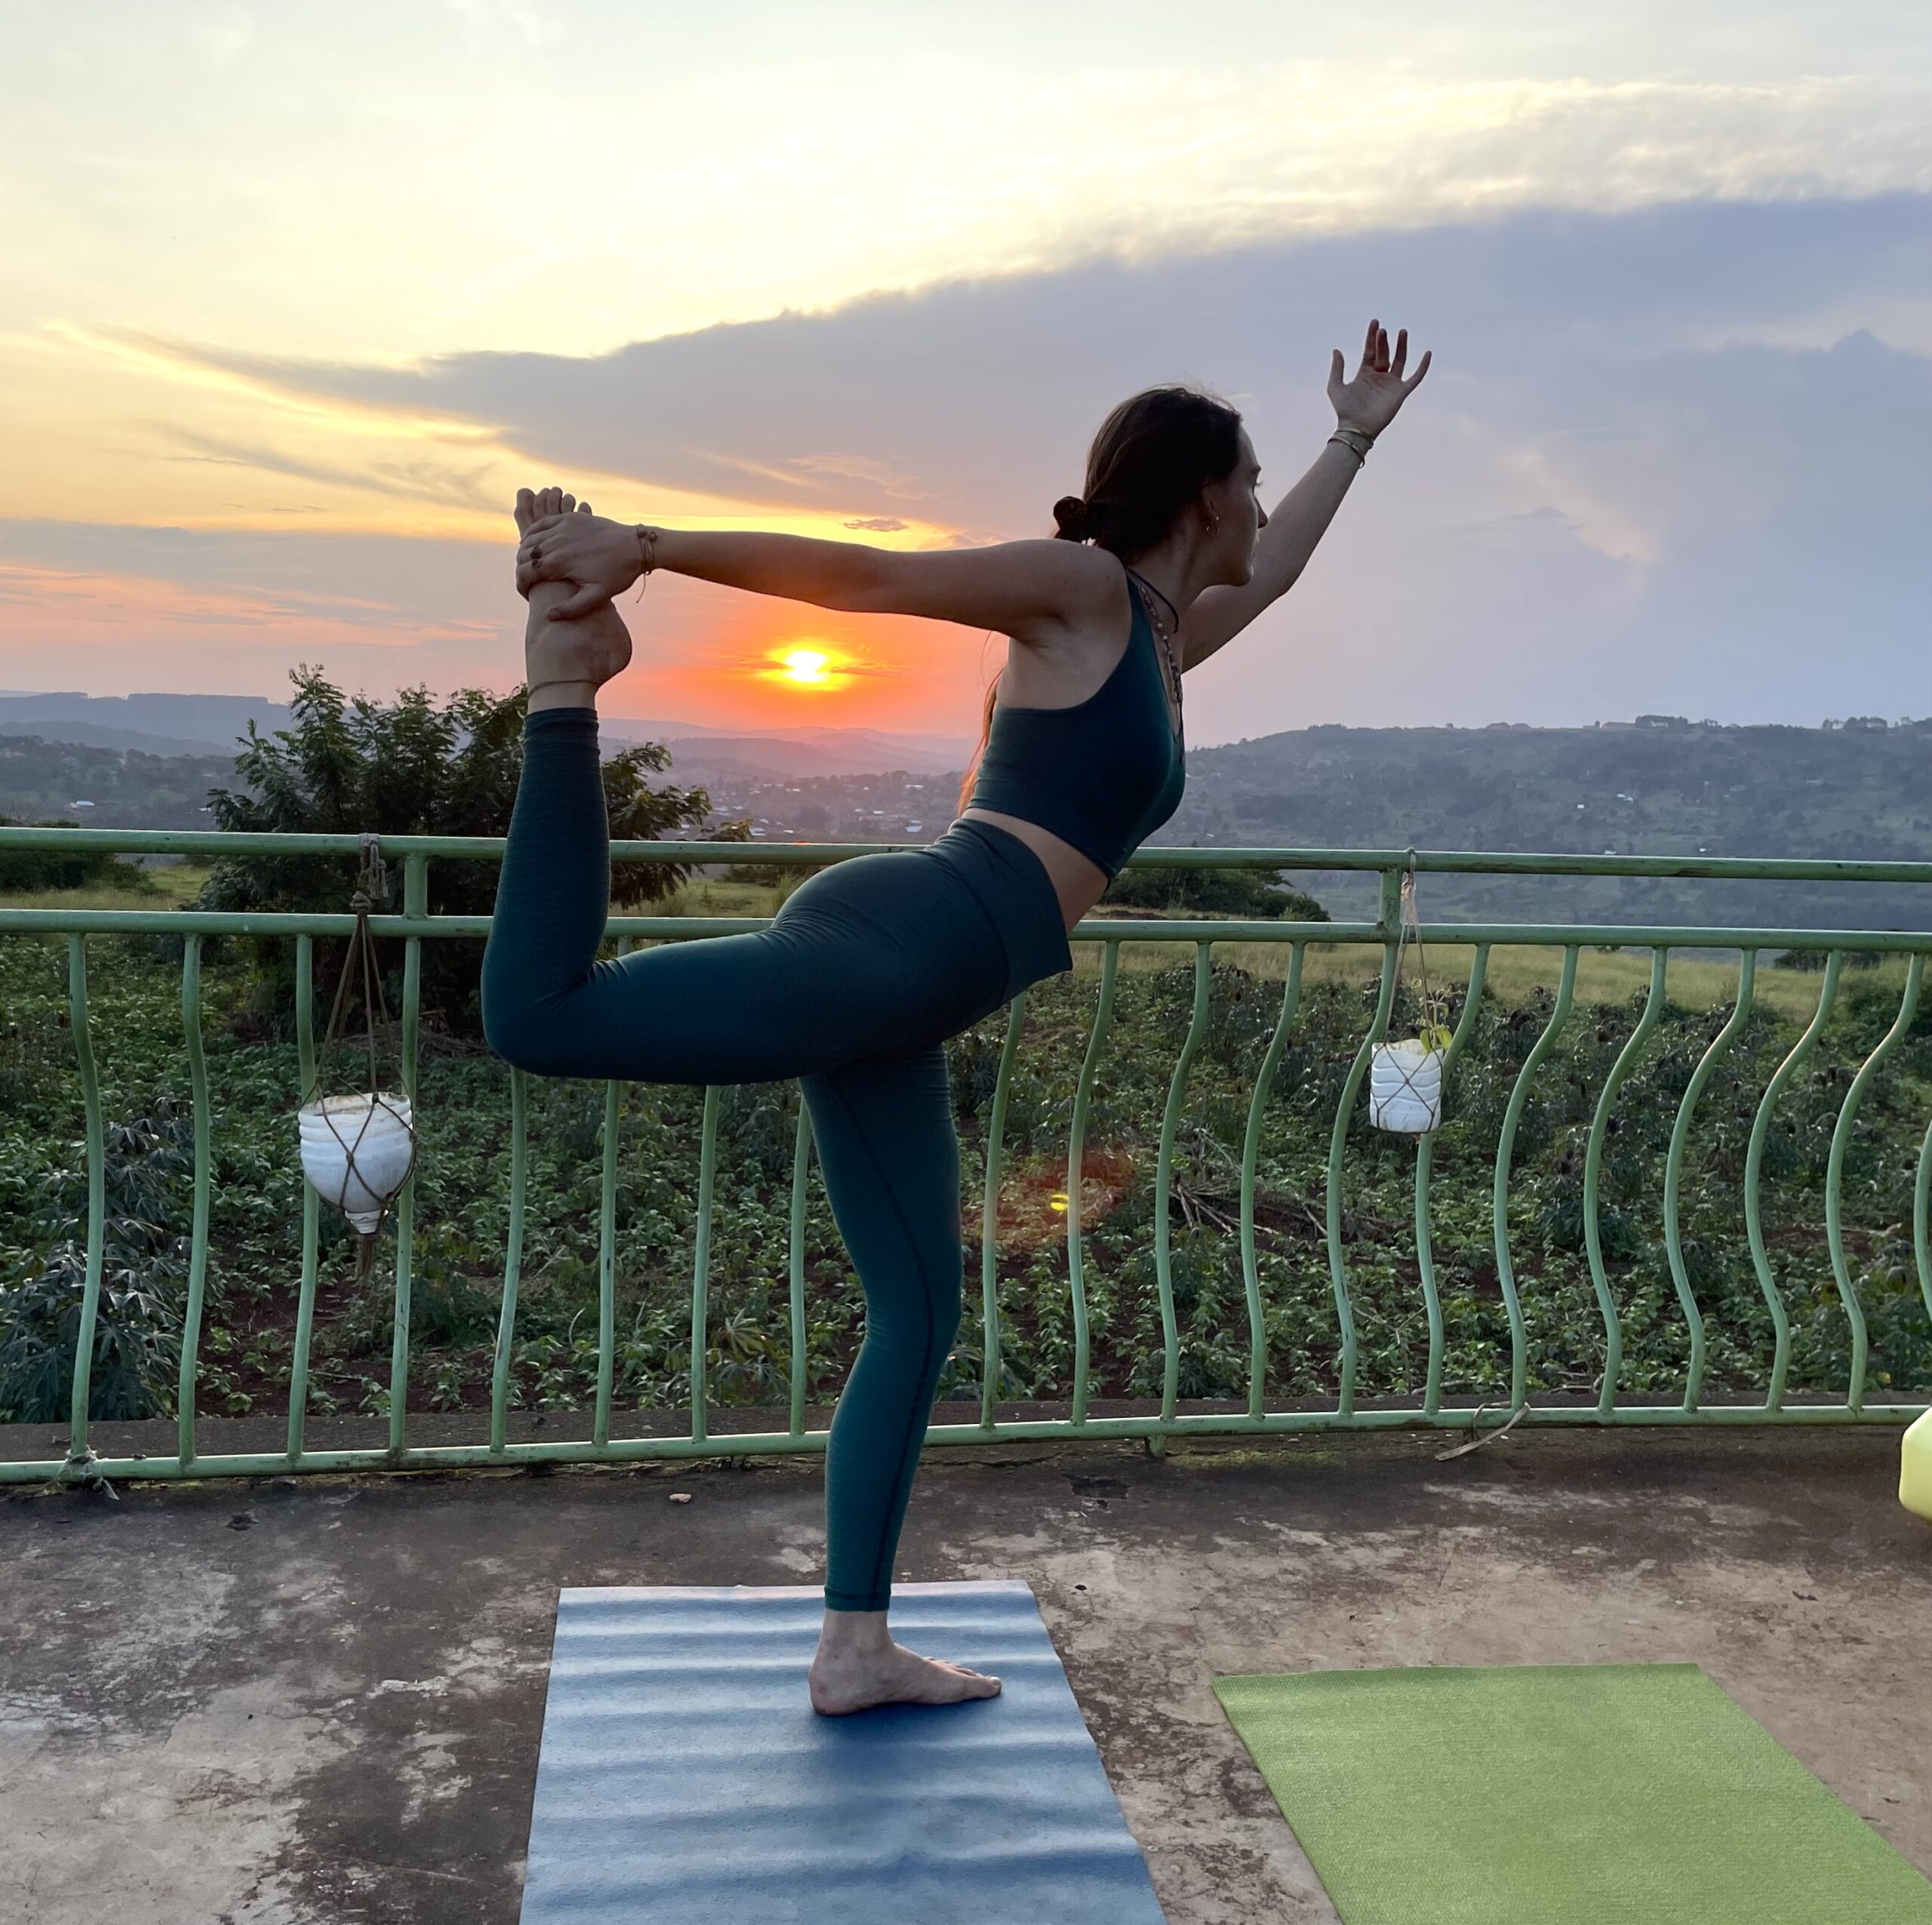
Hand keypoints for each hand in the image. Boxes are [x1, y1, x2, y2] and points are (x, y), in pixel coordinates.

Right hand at [514, 491, 643, 618]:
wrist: (636, 546)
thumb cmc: (618, 574)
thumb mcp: (597, 596)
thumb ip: (572, 608)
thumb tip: (548, 615)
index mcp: (560, 563)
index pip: (526, 572)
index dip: (521, 585)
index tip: (526, 594)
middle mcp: (557, 542)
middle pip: (525, 555)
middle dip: (521, 569)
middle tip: (527, 581)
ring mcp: (563, 527)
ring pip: (530, 538)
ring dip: (525, 552)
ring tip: (530, 566)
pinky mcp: (570, 518)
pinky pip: (543, 523)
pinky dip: (533, 533)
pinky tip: (534, 543)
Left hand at [1327, 318, 1430, 440]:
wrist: (1356, 428)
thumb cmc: (1345, 410)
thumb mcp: (1335, 386)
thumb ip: (1337, 368)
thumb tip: (1337, 350)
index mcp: (1365, 374)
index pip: (1370, 351)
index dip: (1371, 337)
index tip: (1375, 322)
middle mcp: (1379, 377)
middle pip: (1384, 353)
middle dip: (1383, 341)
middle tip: (1382, 330)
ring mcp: (1391, 384)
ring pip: (1400, 360)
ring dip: (1401, 346)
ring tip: (1402, 331)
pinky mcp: (1401, 393)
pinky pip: (1416, 378)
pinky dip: (1423, 366)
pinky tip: (1428, 353)